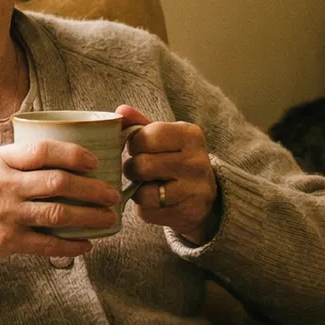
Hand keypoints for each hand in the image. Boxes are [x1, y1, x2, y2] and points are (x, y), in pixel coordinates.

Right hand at [0, 140, 119, 272]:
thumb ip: (20, 159)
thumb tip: (67, 152)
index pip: (42, 151)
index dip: (74, 154)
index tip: (95, 162)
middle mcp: (2, 185)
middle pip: (58, 183)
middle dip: (92, 189)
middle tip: (112, 193)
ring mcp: (5, 215)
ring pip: (58, 214)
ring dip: (90, 217)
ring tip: (108, 218)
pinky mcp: (7, 241)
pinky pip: (48, 245)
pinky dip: (72, 245)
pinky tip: (87, 243)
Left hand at [116, 105, 219, 245]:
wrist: (204, 195)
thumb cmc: (176, 158)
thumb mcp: (164, 137)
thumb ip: (140, 123)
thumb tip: (120, 111)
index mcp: (190, 135)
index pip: (146, 136)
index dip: (134, 144)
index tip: (139, 148)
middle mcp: (196, 161)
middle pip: (142, 165)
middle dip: (132, 168)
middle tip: (138, 169)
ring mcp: (193, 189)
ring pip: (143, 192)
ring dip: (137, 190)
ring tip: (146, 185)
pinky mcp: (186, 212)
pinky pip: (147, 212)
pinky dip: (145, 207)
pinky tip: (155, 201)